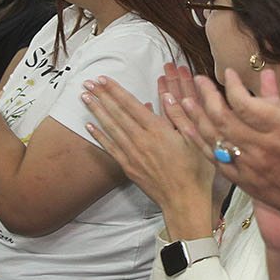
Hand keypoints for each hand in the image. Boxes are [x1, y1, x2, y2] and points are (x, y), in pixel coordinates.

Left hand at [80, 71, 213, 229]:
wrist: (184, 200)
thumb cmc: (195, 170)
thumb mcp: (195, 138)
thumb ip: (179, 116)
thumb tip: (167, 95)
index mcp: (158, 130)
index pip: (131, 104)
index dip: (115, 90)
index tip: (103, 79)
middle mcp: (141, 140)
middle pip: (117, 113)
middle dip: (101, 96)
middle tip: (87, 83)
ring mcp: (133, 154)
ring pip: (111, 128)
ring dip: (97, 111)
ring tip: (84, 98)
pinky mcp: (129, 167)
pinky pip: (110, 148)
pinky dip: (99, 136)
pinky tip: (89, 126)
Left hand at [179, 60, 279, 226]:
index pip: (244, 103)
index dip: (232, 86)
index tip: (229, 74)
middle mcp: (261, 148)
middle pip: (221, 118)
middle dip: (207, 95)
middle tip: (200, 80)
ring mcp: (248, 166)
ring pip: (213, 137)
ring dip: (196, 116)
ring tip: (185, 98)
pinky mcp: (242, 180)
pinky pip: (214, 158)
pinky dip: (200, 141)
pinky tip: (190, 128)